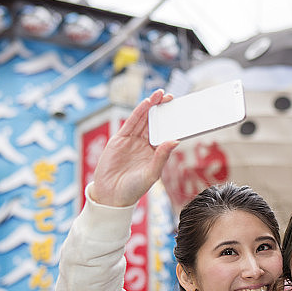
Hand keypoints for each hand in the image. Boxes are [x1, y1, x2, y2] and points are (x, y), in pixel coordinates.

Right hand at [91, 90, 177, 206]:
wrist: (111, 196)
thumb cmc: (133, 189)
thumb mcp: (151, 174)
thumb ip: (162, 157)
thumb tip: (175, 141)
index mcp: (154, 153)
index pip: (164, 134)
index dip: (171, 122)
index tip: (180, 111)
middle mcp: (143, 145)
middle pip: (154, 123)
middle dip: (162, 109)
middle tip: (171, 97)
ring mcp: (131, 141)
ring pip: (143, 120)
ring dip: (151, 106)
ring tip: (160, 94)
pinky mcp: (119, 139)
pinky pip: (131, 123)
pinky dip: (138, 112)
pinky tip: (147, 104)